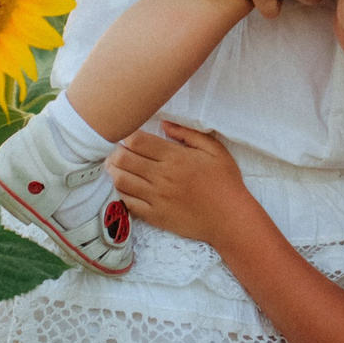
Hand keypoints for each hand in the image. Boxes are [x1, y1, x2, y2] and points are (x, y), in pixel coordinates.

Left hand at [110, 122, 253, 247]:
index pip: (137, 141)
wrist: (230, 219)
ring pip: (121, 180)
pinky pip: (127, 203)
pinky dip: (119, 192)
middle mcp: (162, 176)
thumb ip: (189, 134)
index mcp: (175, 157)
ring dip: (113, 171)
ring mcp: (156, 198)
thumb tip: (165, 124)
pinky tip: (121, 186)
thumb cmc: (225, 182)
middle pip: (123, 159)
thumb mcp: (215, 150)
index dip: (127, 135)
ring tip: (114, 166)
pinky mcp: (154, 216)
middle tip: (116, 150)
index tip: (128, 135)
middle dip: (115, 151)